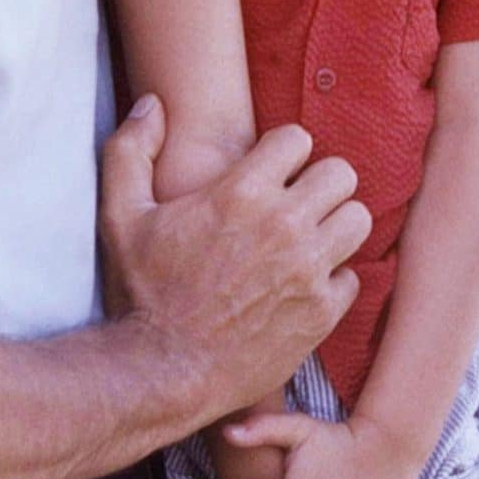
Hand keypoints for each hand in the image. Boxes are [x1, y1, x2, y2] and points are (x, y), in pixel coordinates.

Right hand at [100, 99, 369, 416]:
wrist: (162, 374)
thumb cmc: (142, 294)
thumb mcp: (120, 217)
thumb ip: (130, 151)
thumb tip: (153, 104)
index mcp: (241, 194)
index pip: (299, 139)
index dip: (283, 153)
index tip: (269, 172)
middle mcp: (284, 226)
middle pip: (341, 173)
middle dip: (318, 183)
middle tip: (296, 202)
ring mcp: (308, 271)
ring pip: (358, 220)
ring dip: (335, 225)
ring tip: (308, 238)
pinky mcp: (322, 313)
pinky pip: (353, 276)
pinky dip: (333, 279)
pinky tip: (302, 285)